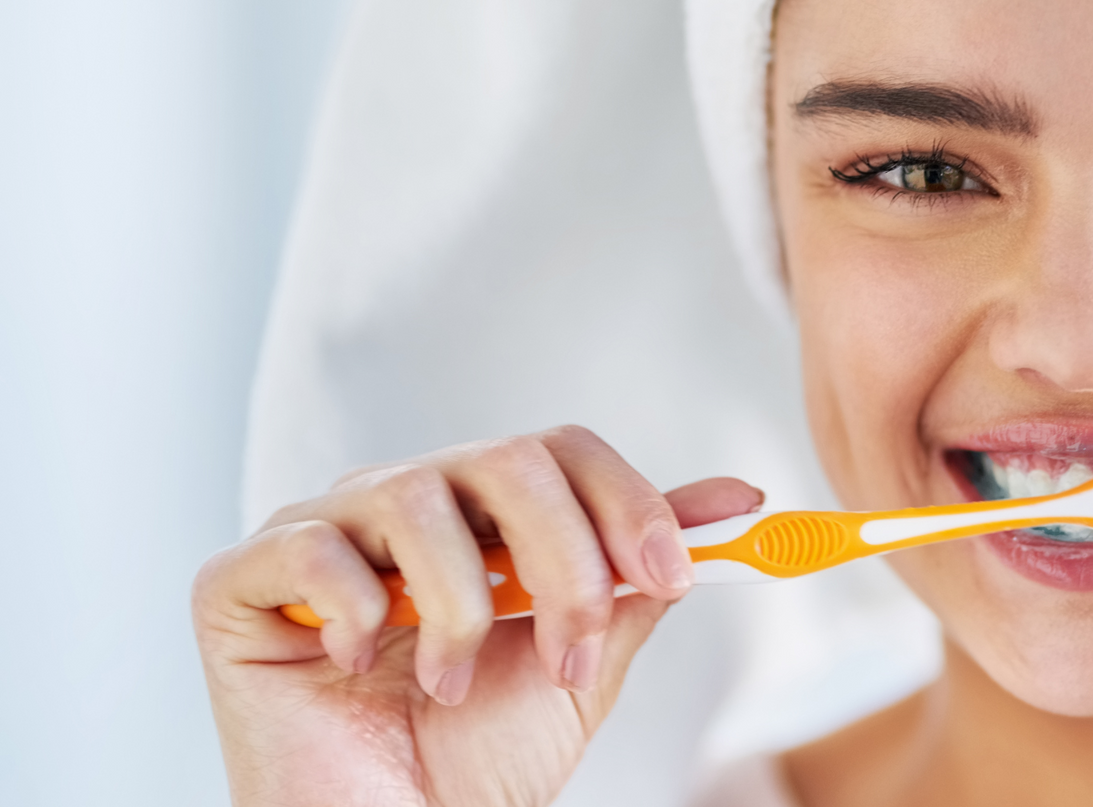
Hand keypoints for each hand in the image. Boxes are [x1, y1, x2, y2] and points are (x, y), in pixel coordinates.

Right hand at [192, 425, 759, 805]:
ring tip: (451, 687)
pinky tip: (360, 669)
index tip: (678, 574)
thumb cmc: (476, 759)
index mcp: (479, 511)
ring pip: (414, 497)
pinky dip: (357, 612)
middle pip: (504, 459)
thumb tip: (738, 499)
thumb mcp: (584, 662)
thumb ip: (642, 578)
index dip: (627, 502)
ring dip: (461, 608)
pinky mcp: (239, 582)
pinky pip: (310, 547)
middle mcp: (400, 501)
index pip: (560, 450)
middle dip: (564, 561)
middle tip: (572, 655)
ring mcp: (317, 531)